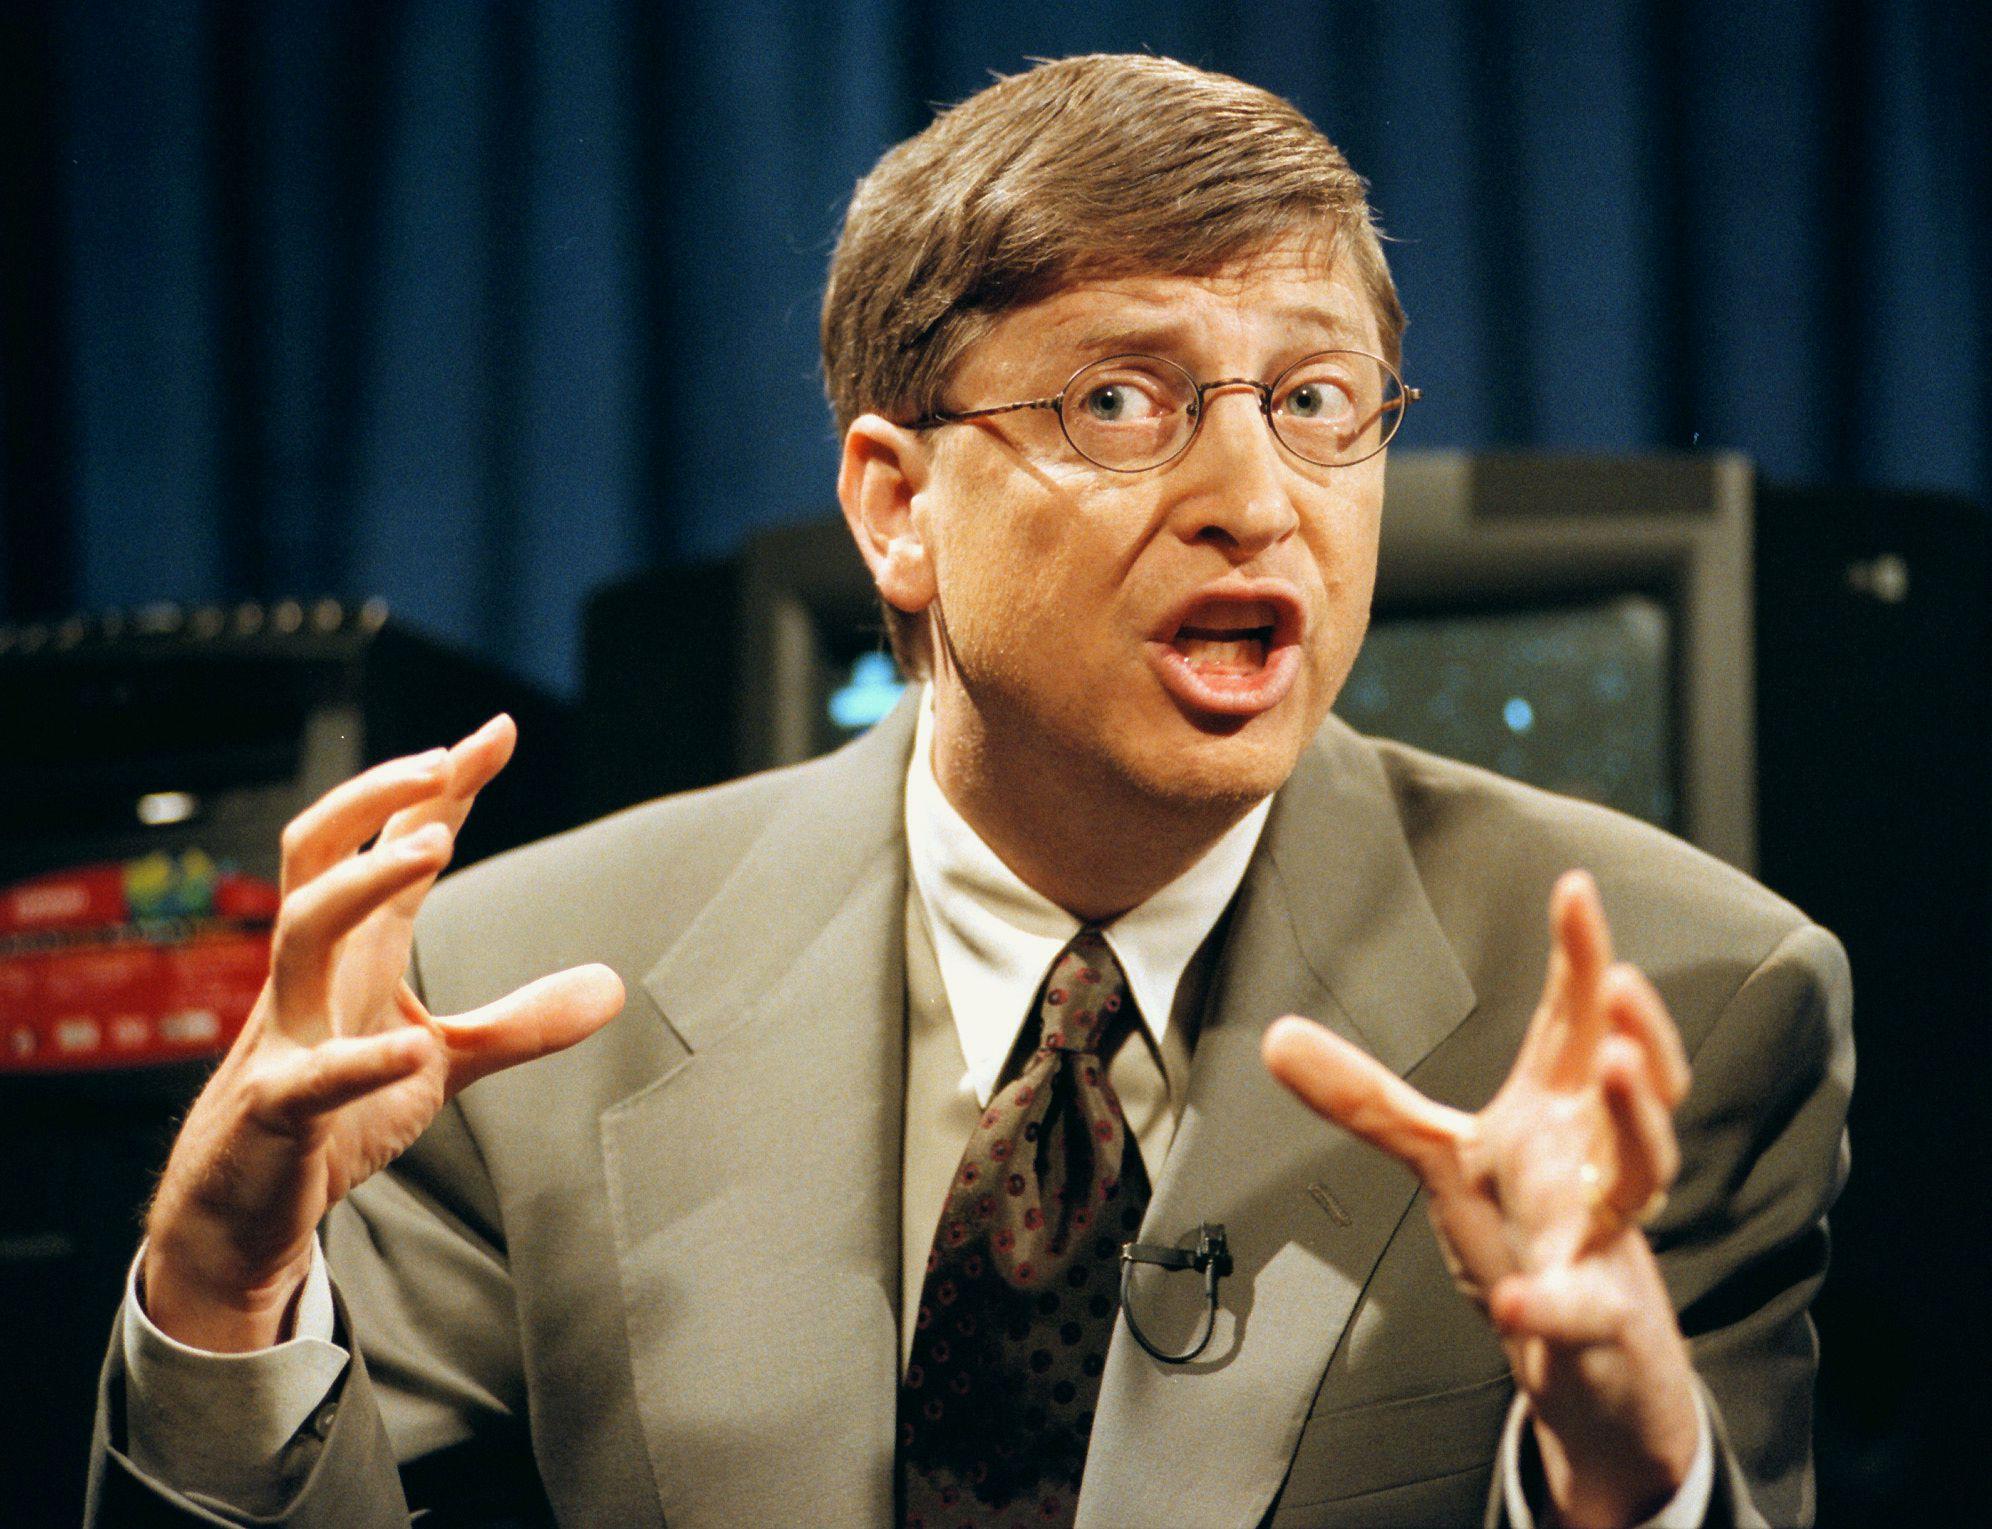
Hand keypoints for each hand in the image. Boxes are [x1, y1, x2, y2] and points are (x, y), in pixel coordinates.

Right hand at [142, 717, 624, 1351]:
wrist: (239, 1210)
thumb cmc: (332, 1117)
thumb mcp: (442, 1061)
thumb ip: (522, 1022)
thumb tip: (615, 985)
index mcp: (357, 951)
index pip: (392, 843)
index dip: (440, 785)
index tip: (498, 730)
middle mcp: (314, 973)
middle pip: (316, 850)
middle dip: (371, 797)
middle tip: (440, 761)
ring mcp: (288, 1034)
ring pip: (300, 929)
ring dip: (362, 884)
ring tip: (430, 849)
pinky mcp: (277, 1108)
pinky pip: (311, 1075)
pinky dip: (362, 1060)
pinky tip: (413, 1048)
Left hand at [1263, 871, 1700, 1528]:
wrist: (1586, 1365)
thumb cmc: (1526, 1231)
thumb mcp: (1440, 1157)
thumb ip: (1367, 1099)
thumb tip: (1273, 1035)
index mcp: (1560, 1113)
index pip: (1575, 1022)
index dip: (1579, 956)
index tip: (1573, 886)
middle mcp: (1598, 1162)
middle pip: (1636, 1086)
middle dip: (1636, 1030)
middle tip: (1621, 981)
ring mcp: (1606, 1239)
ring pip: (1643, 1176)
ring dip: (1636, 1123)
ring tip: (1612, 1066)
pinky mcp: (1598, 1320)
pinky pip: (1581, 1310)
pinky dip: (1551, 1305)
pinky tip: (1517, 1302)